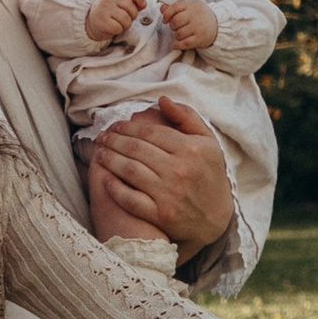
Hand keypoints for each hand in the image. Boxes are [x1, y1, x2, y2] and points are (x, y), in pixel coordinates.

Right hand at [85, 0, 141, 43]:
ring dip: (126, 25)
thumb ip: (131, 2)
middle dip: (132, 16)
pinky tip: (112, 28)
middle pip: (131, 7)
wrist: (89, 23)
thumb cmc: (108, 13)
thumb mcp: (118, 4)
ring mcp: (104, 9)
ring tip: (119, 24)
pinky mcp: (102, 21)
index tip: (142, 5)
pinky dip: (118, 30)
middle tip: (125, 19)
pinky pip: (119, 28)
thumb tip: (143, 4)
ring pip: (126, 19)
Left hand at [87, 95, 234, 262]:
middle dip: (114, 140)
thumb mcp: (208, 142)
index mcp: (191, 149)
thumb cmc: (210, 175)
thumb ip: (186, 117)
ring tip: (100, 153)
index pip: (150, 132)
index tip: (115, 126)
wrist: (217, 218)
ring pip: (130, 170)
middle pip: (136, 149)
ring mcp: (169, 194)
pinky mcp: (161, 215)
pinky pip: (131, 199)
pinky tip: (106, 180)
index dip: (128, 127)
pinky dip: (115, 188)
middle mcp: (179, 170)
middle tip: (102, 137)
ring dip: (110, 160)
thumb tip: (161, 99)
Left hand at [162, 0, 216, 47]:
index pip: (176, 6)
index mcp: (192, 4)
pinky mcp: (200, 39)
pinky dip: (177, 45)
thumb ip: (175, 8)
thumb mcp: (189, 8)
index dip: (167, 14)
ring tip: (181, 34)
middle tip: (175, 28)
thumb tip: (161, 8)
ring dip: (176, 35)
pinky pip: (184, 43)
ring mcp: (199, 27)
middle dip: (172, 26)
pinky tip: (175, 45)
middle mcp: (196, 15)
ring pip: (179, 33)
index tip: (165, 20)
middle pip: (176, 21)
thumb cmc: (199, 16)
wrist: (218, 26)